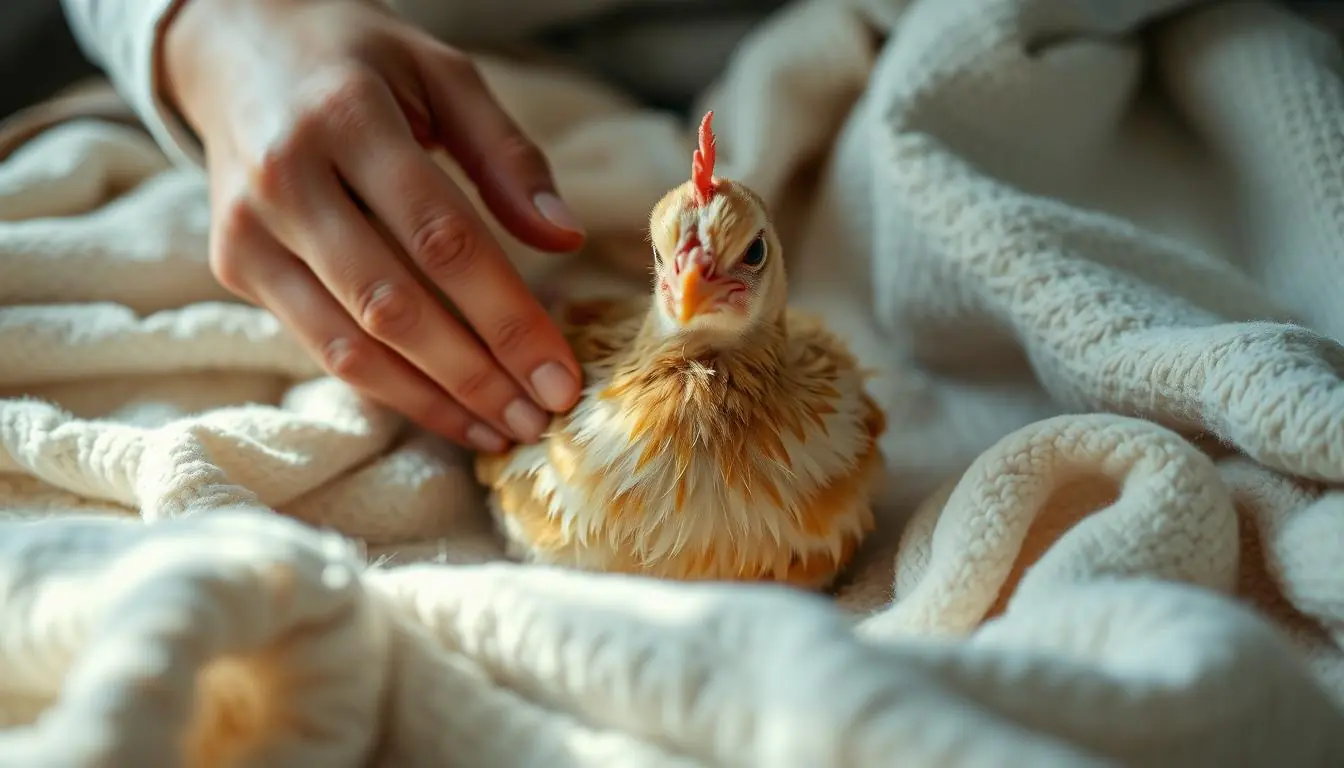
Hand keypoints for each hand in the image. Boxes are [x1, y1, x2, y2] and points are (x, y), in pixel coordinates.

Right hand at [163, 0, 585, 450]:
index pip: (442, 239)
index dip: (506, 318)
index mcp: (348, 118)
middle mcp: (286, 178)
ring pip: (349, 343)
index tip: (560, 375)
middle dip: (475, 375)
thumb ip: (508, 156)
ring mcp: (249, 229)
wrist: (235, 45)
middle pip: (393, 304)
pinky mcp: (233, 265)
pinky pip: (320, 347)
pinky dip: (387, 390)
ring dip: (432, 401)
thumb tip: (567, 240)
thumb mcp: (444, 74)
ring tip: (501, 430)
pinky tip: (446, 411)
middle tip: (541, 420)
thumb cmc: (360, 62)